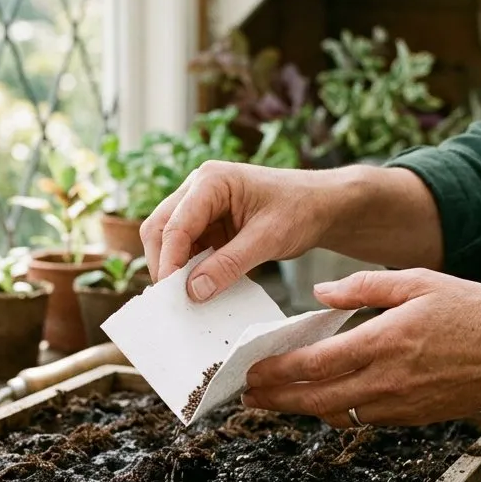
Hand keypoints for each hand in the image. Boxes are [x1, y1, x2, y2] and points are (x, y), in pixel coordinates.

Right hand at [141, 161, 334, 301]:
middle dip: (164, 263)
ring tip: (185, 299)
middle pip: (159, 228)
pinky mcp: (207, 223)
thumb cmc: (300, 211)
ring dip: (174, 268)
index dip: (169, 260)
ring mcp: (199, 205)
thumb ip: (229, 265)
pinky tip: (199, 289)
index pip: (175, 224)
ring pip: (168, 239)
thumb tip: (193, 292)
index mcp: (211, 181)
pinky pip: (186, 248)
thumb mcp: (267, 239)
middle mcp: (198, 188)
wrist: (321, 206)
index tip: (171, 295)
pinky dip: (188, 269)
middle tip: (173, 300)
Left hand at [241, 269, 480, 427]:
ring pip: (335, 414)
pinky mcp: (411, 418)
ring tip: (275, 399)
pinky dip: (335, 411)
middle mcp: (386, 381)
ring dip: (301, 408)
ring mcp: (398, 405)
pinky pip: (361, 419)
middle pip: (314, 399)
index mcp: (383, 343)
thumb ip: (364, 288)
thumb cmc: (473, 313)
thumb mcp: (418, 282)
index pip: (315, 364)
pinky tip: (322, 399)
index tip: (252, 371)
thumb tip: (320, 293)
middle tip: (247, 396)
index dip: (277, 372)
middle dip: (275, 399)